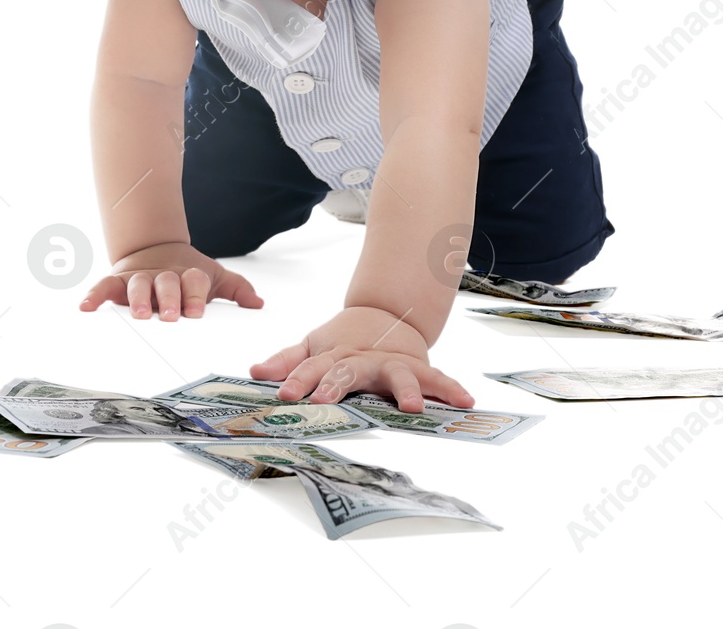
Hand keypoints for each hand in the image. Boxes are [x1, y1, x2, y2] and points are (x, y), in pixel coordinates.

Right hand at [77, 241, 262, 320]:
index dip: (194, 295)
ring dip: (137, 300)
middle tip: (168, 316)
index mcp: (188, 275)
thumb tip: (258, 304)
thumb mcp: (214, 277)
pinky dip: (94, 296)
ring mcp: (139, 278)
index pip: (193, 281)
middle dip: (167, 299)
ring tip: (138, 315)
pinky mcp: (117, 281)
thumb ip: (236, 289)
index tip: (195, 313)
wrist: (156, 247)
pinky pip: (104, 287)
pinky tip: (86, 308)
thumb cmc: (186, 273)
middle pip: (166, 283)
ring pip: (137, 285)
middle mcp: (163, 276)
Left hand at [250, 306, 474, 413]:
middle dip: (338, 384)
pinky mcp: (418, 369)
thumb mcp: (313, 346)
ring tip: (412, 408)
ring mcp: (392, 364)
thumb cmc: (345, 339)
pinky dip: (452, 389)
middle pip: (350, 370)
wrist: (386, 314)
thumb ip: (288, 362)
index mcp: (335, 355)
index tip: (287, 394)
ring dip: (405, 390)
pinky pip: (437, 380)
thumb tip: (256, 371)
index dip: (298, 379)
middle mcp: (364, 360)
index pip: (313, 367)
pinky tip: (466, 401)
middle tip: (326, 399)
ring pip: (398, 374)